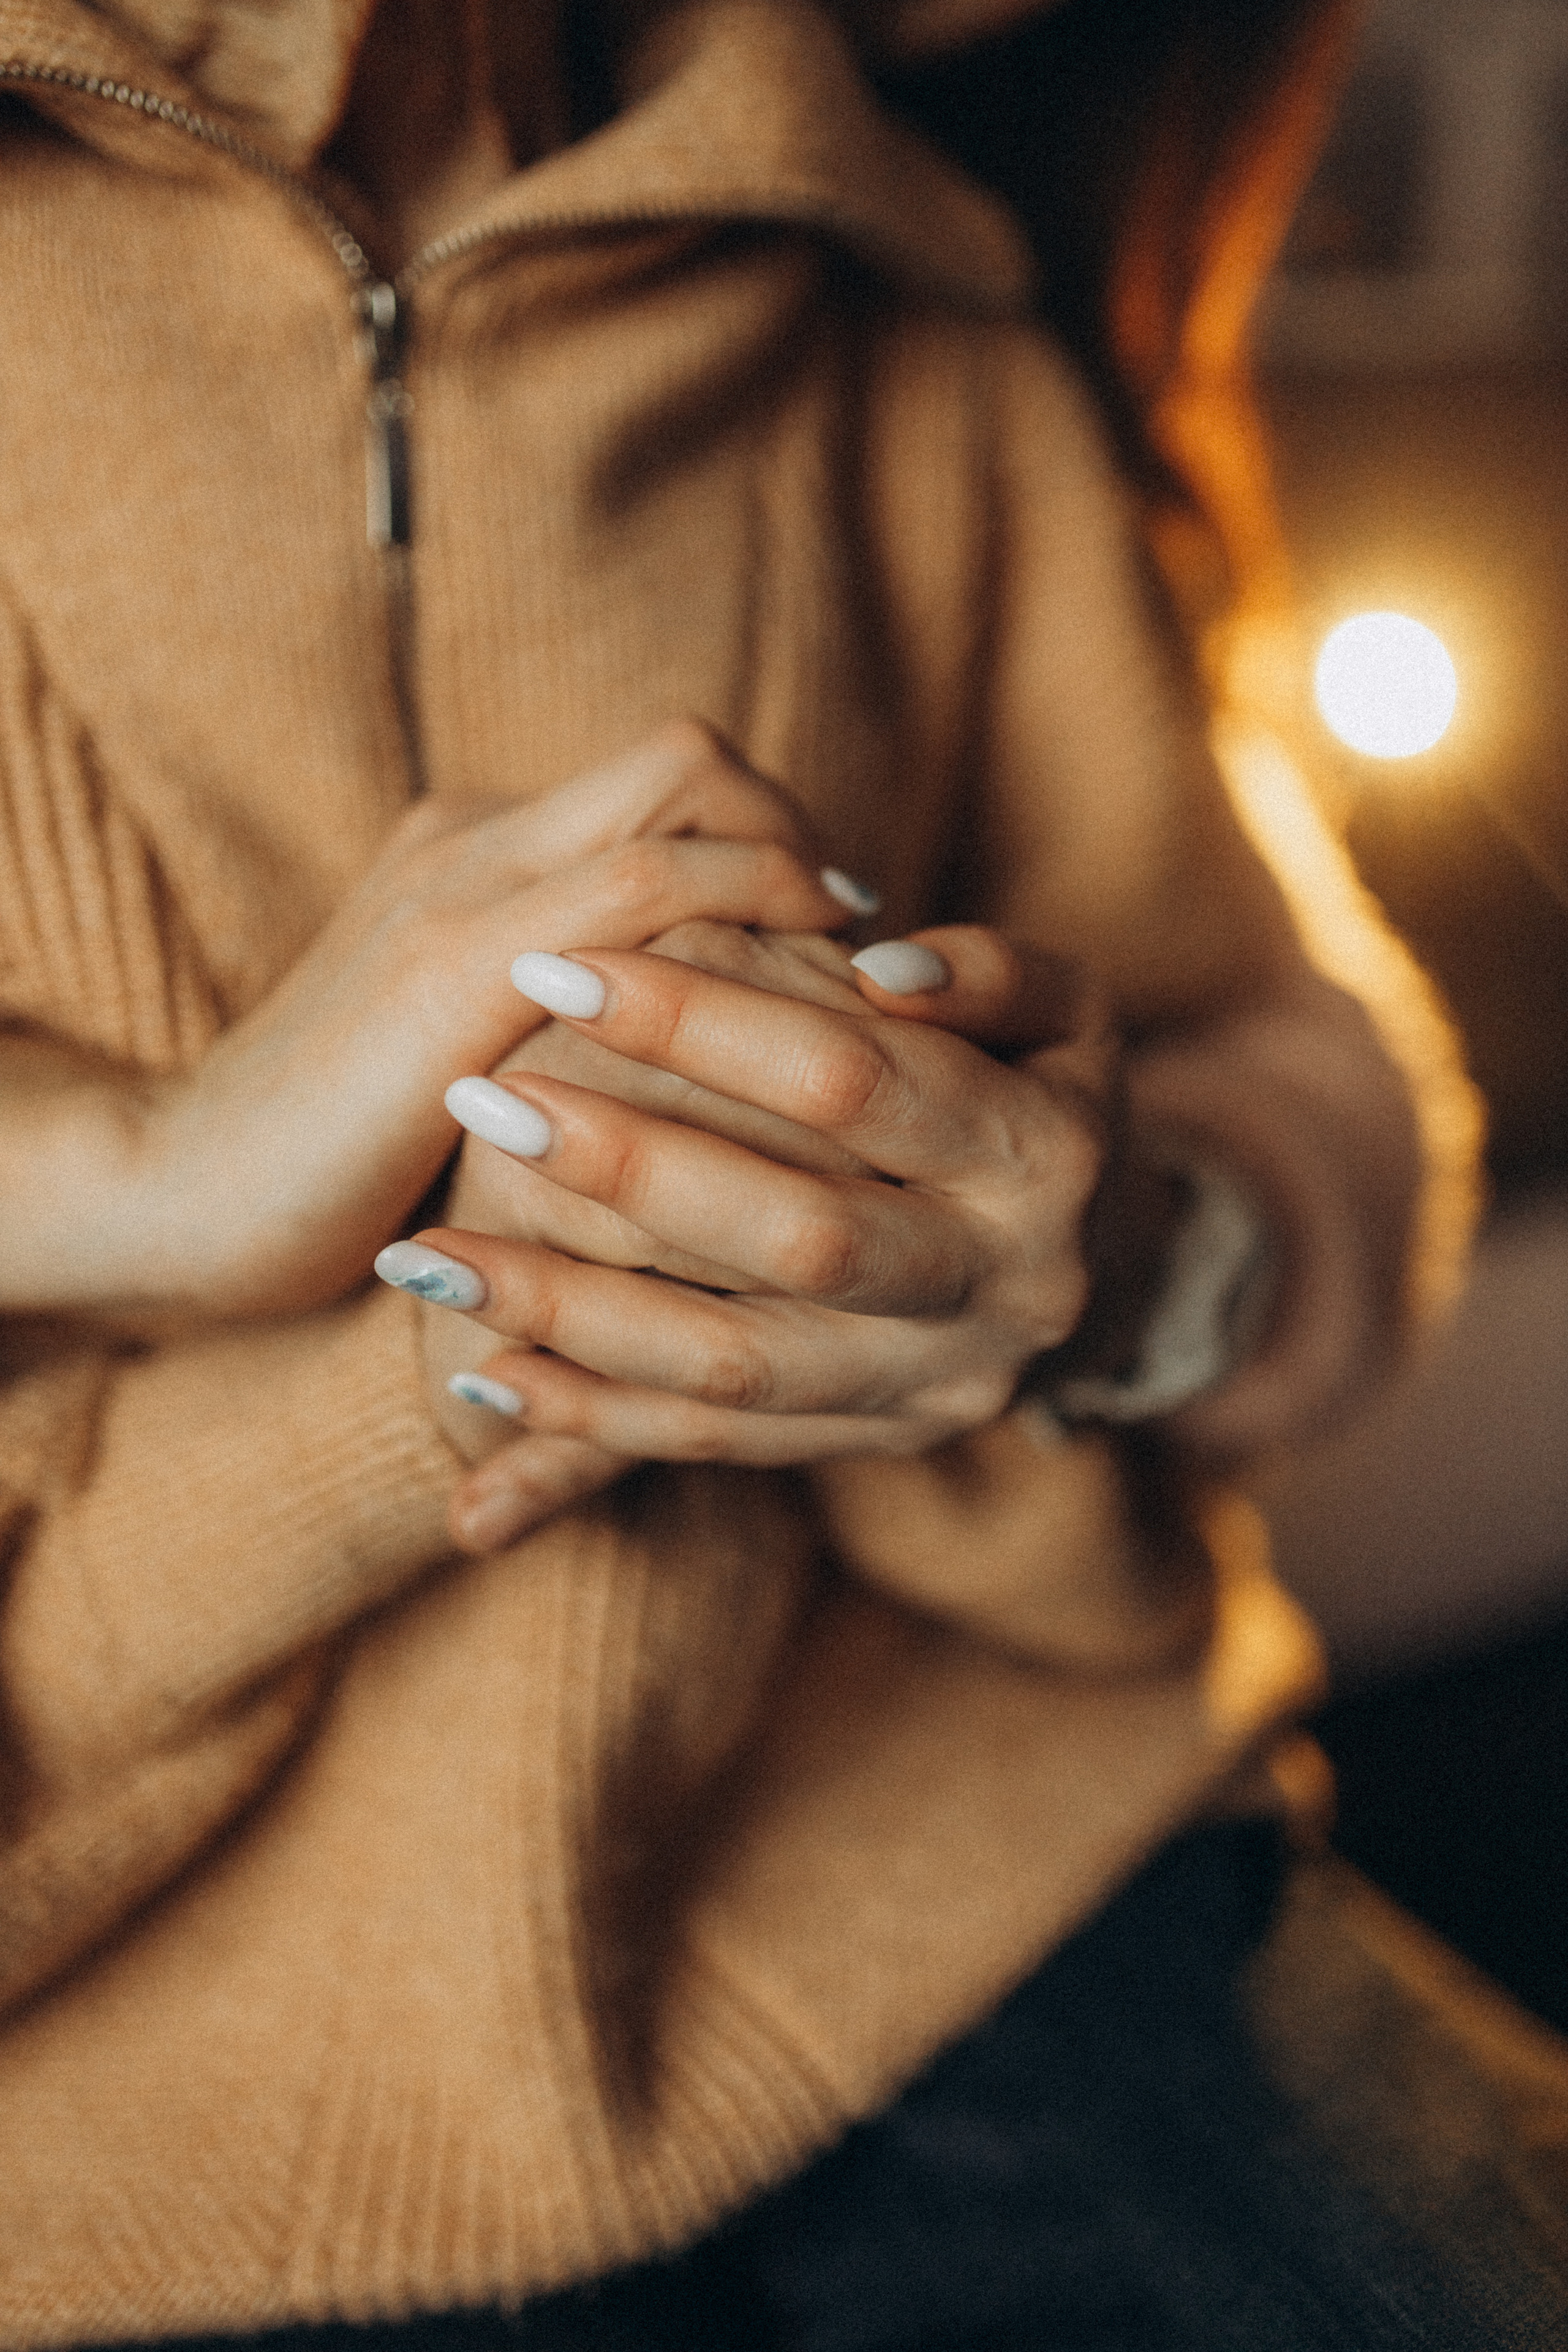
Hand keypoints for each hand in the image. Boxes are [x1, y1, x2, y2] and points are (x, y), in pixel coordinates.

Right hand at [2, 723, 850, 1323]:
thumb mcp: (465, 1049)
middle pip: (688, 761)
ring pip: (678, 820)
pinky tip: (782, 1045)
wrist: (180, 1192)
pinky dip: (738, 950)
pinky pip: (642, 908)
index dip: (773, 838)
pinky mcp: (450, 977)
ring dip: (789, 895)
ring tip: (846, 998)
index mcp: (476, 849)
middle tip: (860, 951)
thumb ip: (562, 1006)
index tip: (836, 929)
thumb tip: (700, 1028)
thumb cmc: (336, 1150)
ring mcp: (460, 896)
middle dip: (799, 845)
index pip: (668, 781)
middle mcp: (474, 842)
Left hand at [391, 923, 1114, 1546]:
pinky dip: (593, 1418)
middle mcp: (1007, 1288)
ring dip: (575, 1315)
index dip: (703, 1017)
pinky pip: (719, 1447)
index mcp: (1047, 1156)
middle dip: (628, 1167)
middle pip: (800, 1235)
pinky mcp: (877, 1445)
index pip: (854, 1079)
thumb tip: (880, 962)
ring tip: (429, 1255)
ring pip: (740, 1367)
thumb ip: (986, 971)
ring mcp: (939, 1386)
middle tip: (482, 1096)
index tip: (555, 961)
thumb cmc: (1038, 1081)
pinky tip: (482, 1375)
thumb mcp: (1060, 1010)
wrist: (1100, 1246)